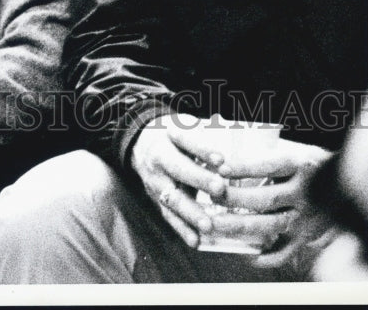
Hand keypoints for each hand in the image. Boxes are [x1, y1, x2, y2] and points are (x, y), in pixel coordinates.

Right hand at [130, 114, 235, 248]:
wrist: (141, 143)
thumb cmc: (172, 135)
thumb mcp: (185, 126)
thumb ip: (204, 140)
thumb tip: (227, 161)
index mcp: (168, 136)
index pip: (186, 140)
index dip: (204, 150)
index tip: (222, 159)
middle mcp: (159, 159)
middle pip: (178, 169)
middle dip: (199, 180)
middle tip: (220, 188)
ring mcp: (156, 181)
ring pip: (172, 198)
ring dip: (190, 212)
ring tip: (208, 225)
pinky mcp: (157, 199)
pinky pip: (169, 216)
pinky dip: (182, 230)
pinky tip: (196, 241)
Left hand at [212, 137, 334, 269]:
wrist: (348, 186)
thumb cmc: (310, 164)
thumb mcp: (295, 150)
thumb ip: (267, 152)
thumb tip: (229, 149)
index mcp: (301, 165)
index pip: (269, 166)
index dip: (244, 168)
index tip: (221, 168)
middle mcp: (305, 193)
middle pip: (266, 199)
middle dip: (235, 198)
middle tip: (212, 195)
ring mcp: (307, 219)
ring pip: (270, 226)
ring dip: (240, 227)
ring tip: (214, 224)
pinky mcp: (307, 238)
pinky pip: (284, 252)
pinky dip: (264, 256)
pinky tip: (244, 252)